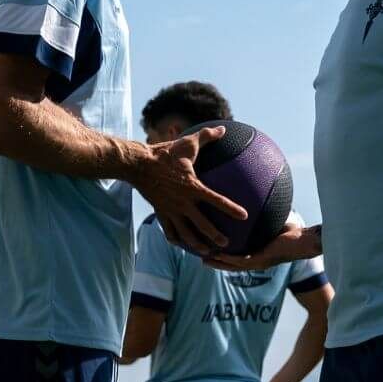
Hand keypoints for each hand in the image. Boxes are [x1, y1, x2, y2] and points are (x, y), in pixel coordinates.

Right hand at [133, 125, 246, 253]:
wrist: (138, 165)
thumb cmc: (164, 153)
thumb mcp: (187, 143)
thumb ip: (207, 136)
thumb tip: (223, 129)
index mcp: (193, 187)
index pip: (216, 200)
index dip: (231, 208)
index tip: (244, 216)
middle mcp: (183, 202)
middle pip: (202, 225)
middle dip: (215, 237)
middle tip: (226, 244)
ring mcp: (171, 210)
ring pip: (185, 233)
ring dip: (197, 244)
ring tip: (207, 252)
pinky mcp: (160, 213)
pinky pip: (169, 230)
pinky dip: (176, 239)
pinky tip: (182, 246)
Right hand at [206, 219, 320, 271]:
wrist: (305, 240)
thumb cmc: (293, 232)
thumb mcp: (271, 223)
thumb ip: (261, 217)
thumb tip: (256, 200)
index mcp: (257, 254)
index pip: (236, 257)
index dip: (223, 257)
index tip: (210, 249)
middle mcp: (256, 261)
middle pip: (230, 265)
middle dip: (216, 263)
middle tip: (201, 258)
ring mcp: (258, 262)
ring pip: (232, 265)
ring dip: (218, 263)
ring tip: (204, 259)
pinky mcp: (262, 260)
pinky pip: (241, 261)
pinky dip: (228, 259)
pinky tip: (218, 255)